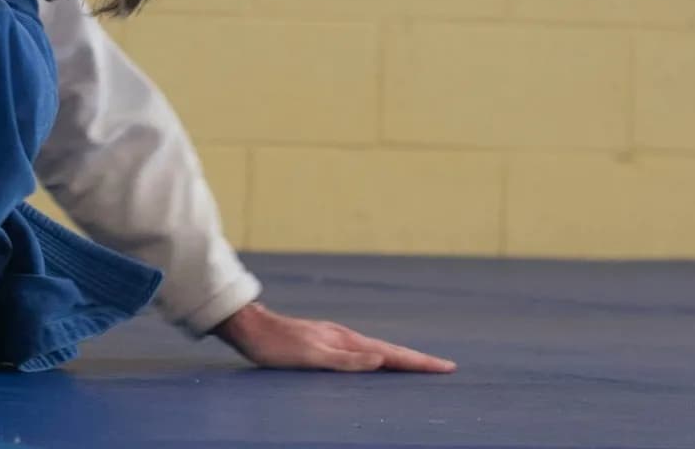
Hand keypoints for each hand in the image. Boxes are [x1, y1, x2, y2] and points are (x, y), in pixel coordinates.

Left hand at [214, 302, 455, 372]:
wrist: (247, 327)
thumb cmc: (275, 346)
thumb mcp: (310, 356)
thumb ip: (345, 359)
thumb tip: (380, 357)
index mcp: (346, 341)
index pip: (391, 354)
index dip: (419, 362)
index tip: (446, 367)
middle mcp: (344, 338)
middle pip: (389, 351)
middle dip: (417, 360)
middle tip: (444, 367)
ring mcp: (334, 339)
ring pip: (376, 351)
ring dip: (399, 359)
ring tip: (418, 366)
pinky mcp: (324, 342)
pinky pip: (361, 353)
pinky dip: (378, 358)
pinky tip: (374, 362)